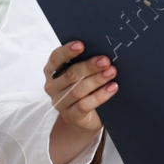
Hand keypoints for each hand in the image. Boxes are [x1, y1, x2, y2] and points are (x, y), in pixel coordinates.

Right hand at [43, 41, 115, 163]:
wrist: (84, 119)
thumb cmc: (84, 90)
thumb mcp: (81, 76)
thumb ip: (85, 64)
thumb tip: (102, 52)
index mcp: (52, 72)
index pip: (56, 58)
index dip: (67, 51)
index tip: (81, 44)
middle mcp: (53, 87)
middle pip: (70, 74)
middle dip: (89, 66)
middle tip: (105, 60)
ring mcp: (61, 103)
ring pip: (78, 89)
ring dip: (96, 80)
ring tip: (111, 72)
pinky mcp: (71, 116)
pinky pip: (84, 105)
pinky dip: (100, 96)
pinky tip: (112, 88)